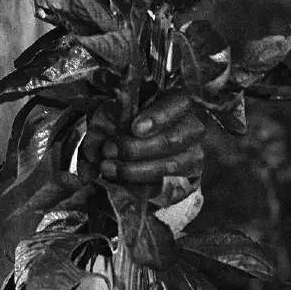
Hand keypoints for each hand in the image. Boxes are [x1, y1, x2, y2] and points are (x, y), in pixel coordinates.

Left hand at [80, 90, 204, 189]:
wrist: (153, 148)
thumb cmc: (132, 124)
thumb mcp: (122, 114)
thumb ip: (111, 120)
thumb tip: (96, 143)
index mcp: (179, 102)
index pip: (177, 104)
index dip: (157, 116)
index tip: (134, 127)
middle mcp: (192, 128)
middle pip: (172, 139)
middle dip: (136, 148)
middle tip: (109, 151)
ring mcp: (193, 156)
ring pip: (170, 166)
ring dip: (136, 170)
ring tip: (109, 169)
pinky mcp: (188, 180)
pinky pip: (168, 186)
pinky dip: (142, 186)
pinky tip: (122, 184)